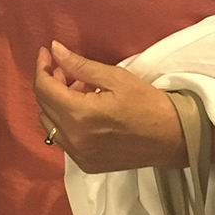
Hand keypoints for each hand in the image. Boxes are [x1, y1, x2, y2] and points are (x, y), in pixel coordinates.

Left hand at [34, 41, 185, 172]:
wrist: (172, 138)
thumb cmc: (147, 103)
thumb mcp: (114, 77)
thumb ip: (79, 65)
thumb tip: (54, 49)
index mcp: (80, 115)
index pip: (44, 89)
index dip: (42, 67)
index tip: (46, 52)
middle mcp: (73, 139)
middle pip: (44, 105)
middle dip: (50, 82)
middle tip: (66, 67)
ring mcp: (78, 155)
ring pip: (50, 123)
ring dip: (56, 102)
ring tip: (77, 87)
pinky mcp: (86, 164)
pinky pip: (62, 138)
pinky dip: (65, 120)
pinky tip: (83, 108)